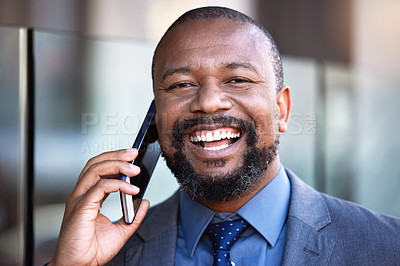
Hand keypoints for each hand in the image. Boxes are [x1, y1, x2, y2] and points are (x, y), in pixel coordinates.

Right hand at [49, 149, 149, 264]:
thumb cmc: (91, 251)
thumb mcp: (122, 230)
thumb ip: (134, 215)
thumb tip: (143, 202)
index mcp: (88, 197)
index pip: (99, 168)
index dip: (114, 158)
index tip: (132, 156)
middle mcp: (82, 195)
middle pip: (95, 163)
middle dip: (116, 155)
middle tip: (133, 153)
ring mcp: (79, 200)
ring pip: (96, 170)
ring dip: (117, 165)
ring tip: (135, 168)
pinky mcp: (81, 207)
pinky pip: (100, 187)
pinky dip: (118, 184)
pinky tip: (131, 188)